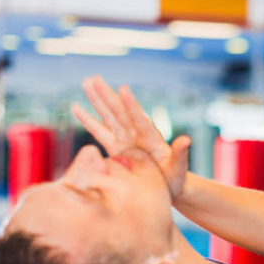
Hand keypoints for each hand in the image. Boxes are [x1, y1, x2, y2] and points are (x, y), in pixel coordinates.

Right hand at [71, 75, 191, 198]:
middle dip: (108, 96)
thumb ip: (180, 154)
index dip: (132, 106)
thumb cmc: (175, 179)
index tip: (123, 88)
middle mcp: (137, 134)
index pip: (140, 119)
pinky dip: (88, 121)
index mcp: (152, 139)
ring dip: (98, 100)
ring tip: (86, 82)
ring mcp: (126, 139)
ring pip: (109, 117)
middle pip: (120, 112)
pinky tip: (76, 107)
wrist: (167, 186)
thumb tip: (187, 140)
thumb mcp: (178, 168)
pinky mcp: (116, 147)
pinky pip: (100, 132)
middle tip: (94, 78)